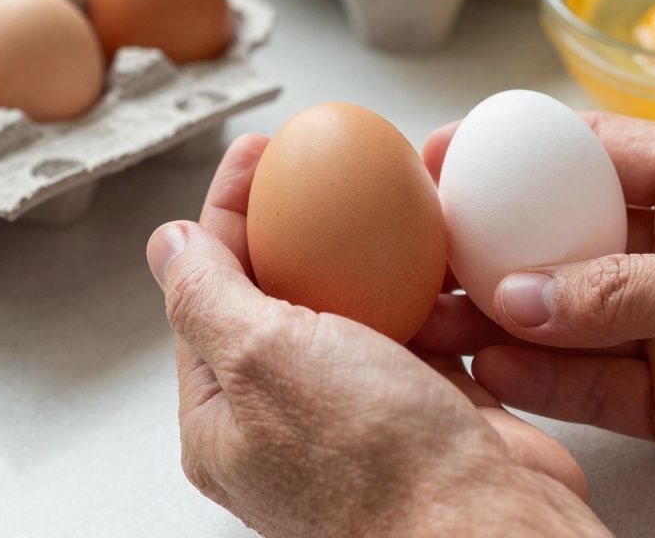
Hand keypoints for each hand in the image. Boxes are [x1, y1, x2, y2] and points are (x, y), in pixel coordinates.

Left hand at [147, 135, 608, 537]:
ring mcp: (358, 411)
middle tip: (312, 157)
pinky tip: (435, 245)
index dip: (229, 212)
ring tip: (381, 189)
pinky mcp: (424, 406)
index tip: (256, 153)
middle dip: (295, 218)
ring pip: (353, 305)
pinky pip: (418, 326)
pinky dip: (425, 285)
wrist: (486, 528)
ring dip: (367, 247)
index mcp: (224, 416)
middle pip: (280, 291)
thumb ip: (208, 297)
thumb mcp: (263, 359)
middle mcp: (286, 416)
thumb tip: (168, 246)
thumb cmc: (374, 465)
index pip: (208, 291)